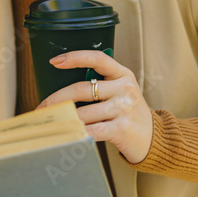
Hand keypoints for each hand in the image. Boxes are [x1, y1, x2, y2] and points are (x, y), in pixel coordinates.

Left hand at [37, 50, 153, 163]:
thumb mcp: (122, 91)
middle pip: (81, 89)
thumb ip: (101, 85)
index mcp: (123, 74)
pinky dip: (77, 133)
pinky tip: (68, 135)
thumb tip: (64, 91)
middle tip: (42, 107)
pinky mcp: (122, 128)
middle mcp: (124, 88)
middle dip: (57, 99)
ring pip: (83, 113)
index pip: (97, 58)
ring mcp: (124, 108)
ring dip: (64, 119)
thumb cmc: (130, 114)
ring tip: (52, 123)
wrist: (155, 139)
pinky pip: (91, 130)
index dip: (74, 58)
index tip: (54, 62)